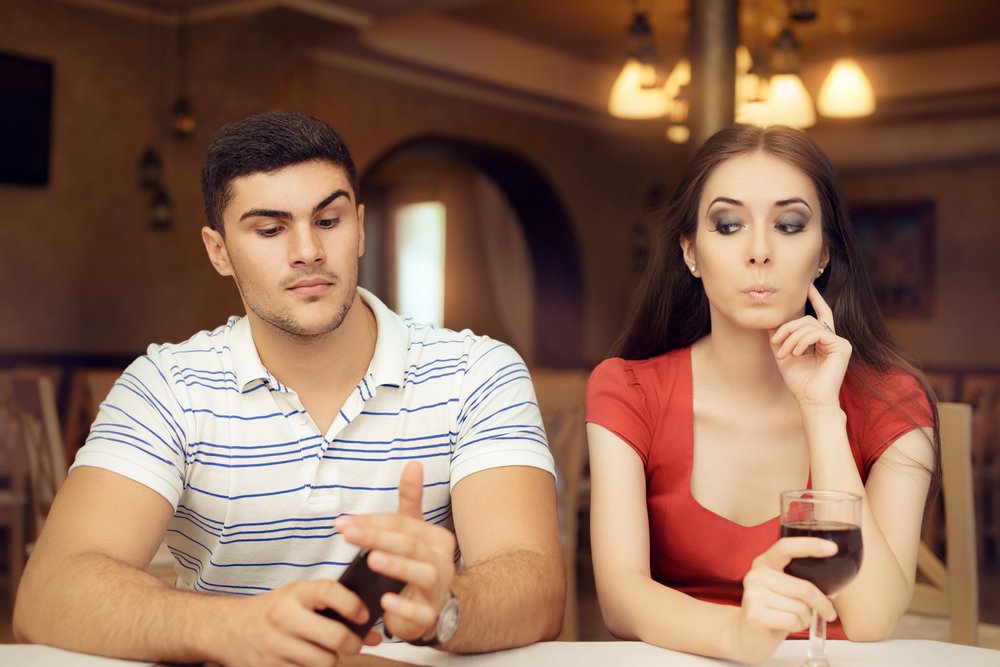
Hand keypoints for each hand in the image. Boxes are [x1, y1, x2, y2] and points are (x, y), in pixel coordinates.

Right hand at [220, 578, 379, 666]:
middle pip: (334, 636)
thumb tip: (374, 635)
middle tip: (355, 643)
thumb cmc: (275, 610)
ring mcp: (274, 645)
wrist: (229, 629)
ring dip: (332, 659)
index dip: (353, 604)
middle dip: (353, 643)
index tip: (364, 615)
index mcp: (295, 594)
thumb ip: (334, 608)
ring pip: (324, 661)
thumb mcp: (299, 598)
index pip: (329, 591)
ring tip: (327, 651)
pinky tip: (309, 660)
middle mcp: (284, 617)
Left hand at [334, 462, 456, 641]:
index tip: (343, 523)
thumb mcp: (413, 531)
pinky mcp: (430, 614)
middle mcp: (441, 560)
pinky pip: (420, 611)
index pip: (403, 524)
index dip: (373, 522)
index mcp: (436, 537)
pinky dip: (403, 606)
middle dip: (377, 537)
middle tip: (347, 533)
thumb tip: (413, 463)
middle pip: (409, 544)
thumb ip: (411, 499)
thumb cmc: (418, 564)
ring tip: (372, 559)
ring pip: (420, 573)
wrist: (434, 609)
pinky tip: (385, 601)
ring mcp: (438, 588)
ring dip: (396, 565)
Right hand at [730, 537, 838, 662]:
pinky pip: (792, 620)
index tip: (833, 548)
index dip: (809, 545)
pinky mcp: (754, 614)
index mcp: (765, 562)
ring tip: (793, 619)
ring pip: (800, 607)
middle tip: (829, 613)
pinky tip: (784, 626)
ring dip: (805, 618)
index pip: (786, 547)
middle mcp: (756, 574)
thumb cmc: (774, 612)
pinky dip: (796, 627)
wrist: (747, 637)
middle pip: (803, 587)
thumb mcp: (786, 591)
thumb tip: (835, 583)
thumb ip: (802, 581)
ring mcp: (753, 593)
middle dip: (822, 603)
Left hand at [768, 284, 851, 407]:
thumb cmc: (799, 382)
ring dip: (792, 338)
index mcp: (821, 340)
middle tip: (775, 343)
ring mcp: (839, 342)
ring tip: (783, 353)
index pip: (820, 314)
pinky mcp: (842, 346)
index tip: (808, 285)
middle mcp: (832, 339)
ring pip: (810, 325)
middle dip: (787, 328)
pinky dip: (802, 342)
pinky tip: (796, 353)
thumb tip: (771, 320)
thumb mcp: (783, 354)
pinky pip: (817, 333)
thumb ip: (779, 337)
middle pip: (807, 319)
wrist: (810, 400)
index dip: (815, 298)